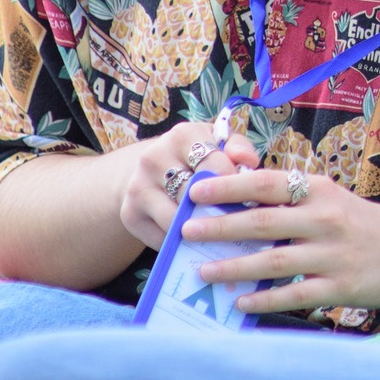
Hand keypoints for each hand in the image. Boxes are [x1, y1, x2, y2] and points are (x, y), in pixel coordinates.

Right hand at [117, 121, 259, 250]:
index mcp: (181, 135)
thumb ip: (239, 149)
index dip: (233, 185)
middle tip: (237, 223)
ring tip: (220, 234)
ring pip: (176, 219)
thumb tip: (250, 163)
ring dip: (199, 230)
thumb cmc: (197, 159)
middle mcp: (153, 158)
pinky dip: (181, 243)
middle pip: (192, 194)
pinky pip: (162, 237)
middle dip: (217, 210)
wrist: (152, 173)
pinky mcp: (129, 214)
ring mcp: (138, 187)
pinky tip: (196, 241)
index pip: (212, 164)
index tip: (248, 200)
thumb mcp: (219, 145)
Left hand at [179, 170, 379, 313]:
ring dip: (233, 267)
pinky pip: (293, 295)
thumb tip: (236, 208)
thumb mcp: (333, 202)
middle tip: (186, 230)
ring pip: (273, 262)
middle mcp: (326, 220)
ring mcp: (334, 256)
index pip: (267, 184)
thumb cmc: (364, 226)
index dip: (230, 186)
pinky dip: (264, 300)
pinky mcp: (340, 288)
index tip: (196, 190)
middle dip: (220, 226)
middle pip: (263, 222)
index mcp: (321, 191)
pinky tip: (239, 302)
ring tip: (202, 271)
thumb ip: (292, 204)